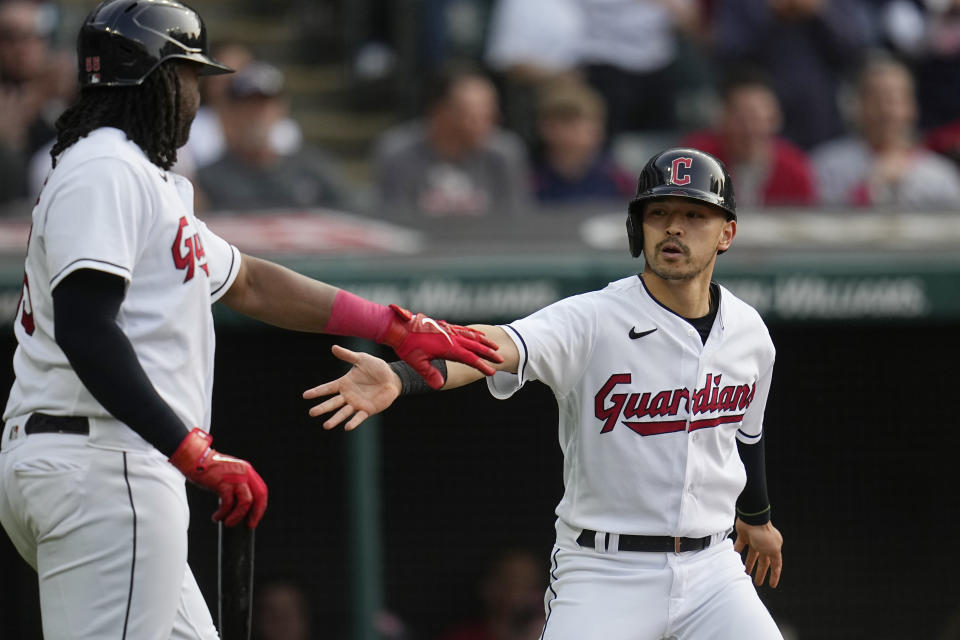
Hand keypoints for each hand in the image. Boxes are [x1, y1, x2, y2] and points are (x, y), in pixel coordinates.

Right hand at [169, 429, 267, 527]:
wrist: (194, 459)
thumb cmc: (209, 469)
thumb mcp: (230, 473)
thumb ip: (238, 484)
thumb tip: (241, 506)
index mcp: (247, 470)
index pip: (262, 490)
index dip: (260, 506)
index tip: (255, 517)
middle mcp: (245, 472)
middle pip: (259, 496)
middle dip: (256, 513)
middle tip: (250, 525)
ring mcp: (235, 477)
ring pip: (246, 502)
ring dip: (237, 516)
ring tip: (228, 523)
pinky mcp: (223, 482)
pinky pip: (228, 503)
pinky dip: (222, 513)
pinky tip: (216, 517)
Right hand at [303, 344, 400, 429]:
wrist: (392, 377)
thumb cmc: (376, 367)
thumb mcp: (361, 359)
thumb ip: (347, 356)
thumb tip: (333, 347)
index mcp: (344, 383)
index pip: (328, 388)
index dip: (317, 391)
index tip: (305, 395)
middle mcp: (348, 395)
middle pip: (332, 402)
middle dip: (322, 408)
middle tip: (311, 413)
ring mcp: (357, 403)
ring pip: (343, 413)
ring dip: (335, 419)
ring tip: (326, 426)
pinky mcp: (368, 410)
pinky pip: (359, 417)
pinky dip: (354, 422)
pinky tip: (347, 427)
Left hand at [379, 304, 501, 388]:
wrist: (399, 327)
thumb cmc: (407, 345)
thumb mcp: (417, 362)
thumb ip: (429, 374)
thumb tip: (439, 385)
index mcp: (448, 348)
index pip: (469, 358)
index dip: (482, 365)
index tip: (492, 371)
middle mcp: (451, 338)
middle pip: (475, 346)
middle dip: (489, 353)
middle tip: (501, 359)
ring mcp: (449, 331)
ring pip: (471, 336)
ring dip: (484, 342)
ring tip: (495, 347)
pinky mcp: (445, 327)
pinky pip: (464, 330)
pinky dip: (474, 333)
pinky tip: (478, 335)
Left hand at [734, 519, 782, 587]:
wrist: (752, 518)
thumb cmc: (763, 533)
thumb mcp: (773, 550)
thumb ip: (773, 560)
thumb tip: (770, 568)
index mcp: (774, 547)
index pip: (776, 565)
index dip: (774, 575)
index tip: (772, 585)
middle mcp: (765, 544)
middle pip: (763, 561)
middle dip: (760, 572)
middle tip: (757, 582)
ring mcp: (754, 540)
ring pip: (752, 555)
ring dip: (748, 564)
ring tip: (745, 573)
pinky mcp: (744, 536)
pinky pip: (740, 547)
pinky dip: (737, 553)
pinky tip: (733, 560)